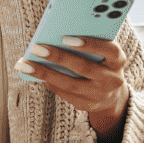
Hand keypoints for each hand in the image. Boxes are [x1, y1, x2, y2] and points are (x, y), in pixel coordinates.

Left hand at [13, 36, 130, 140]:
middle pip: (83, 68)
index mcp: (118, 61)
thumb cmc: (102, 64)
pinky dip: (49, 83)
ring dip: (45, 73)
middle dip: (58, 57)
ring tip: (25, 64)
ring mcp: (100, 95)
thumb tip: (55, 37)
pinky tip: (34, 75)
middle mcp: (112, 79)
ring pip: (70, 84)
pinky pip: (65, 94)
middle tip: (36, 48)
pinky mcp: (88, 105)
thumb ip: (88, 44)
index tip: (66, 38)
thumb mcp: (103, 54)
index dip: (90, 44)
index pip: (109, 50)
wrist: (112, 94)